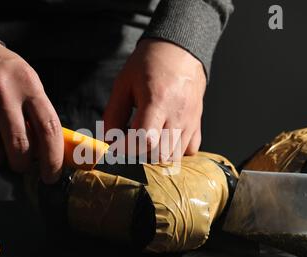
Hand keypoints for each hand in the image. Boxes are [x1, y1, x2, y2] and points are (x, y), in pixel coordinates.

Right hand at [0, 42, 62, 182]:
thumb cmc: (2, 74)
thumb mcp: (28, 84)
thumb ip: (39, 115)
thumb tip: (51, 154)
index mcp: (29, 86)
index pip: (49, 130)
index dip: (53, 159)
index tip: (51, 176)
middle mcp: (3, 92)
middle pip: (19, 148)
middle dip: (22, 164)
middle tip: (20, 162)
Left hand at [103, 39, 205, 160]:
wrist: (179, 50)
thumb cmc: (150, 63)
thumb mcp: (124, 83)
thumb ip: (113, 113)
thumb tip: (109, 139)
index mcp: (158, 100)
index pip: (145, 139)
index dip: (127, 147)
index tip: (118, 142)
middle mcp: (178, 113)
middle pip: (159, 154)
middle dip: (140, 153)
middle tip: (131, 139)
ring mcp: (191, 120)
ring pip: (174, 156)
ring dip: (156, 154)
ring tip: (147, 138)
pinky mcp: (198, 123)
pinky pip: (189, 150)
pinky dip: (175, 150)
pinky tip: (164, 138)